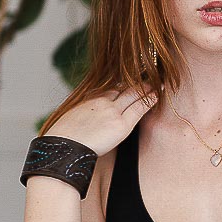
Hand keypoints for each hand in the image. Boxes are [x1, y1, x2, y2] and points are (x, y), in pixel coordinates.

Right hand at [42, 83, 158, 158]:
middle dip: (137, 81)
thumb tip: (81, 123)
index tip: (130, 81)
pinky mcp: (121, 124)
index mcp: (89, 100)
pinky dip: (150, 98)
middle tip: (150, 74)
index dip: (123, 84)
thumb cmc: (62, 141)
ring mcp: (112, 111)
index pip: (110, 88)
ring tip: (159, 82)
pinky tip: (159, 93)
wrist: (62, 148)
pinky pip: (139, 107)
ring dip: (147, 86)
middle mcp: (101, 101)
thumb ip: (81, 117)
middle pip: (123, 87)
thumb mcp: (70, 121)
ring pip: (133, 93)